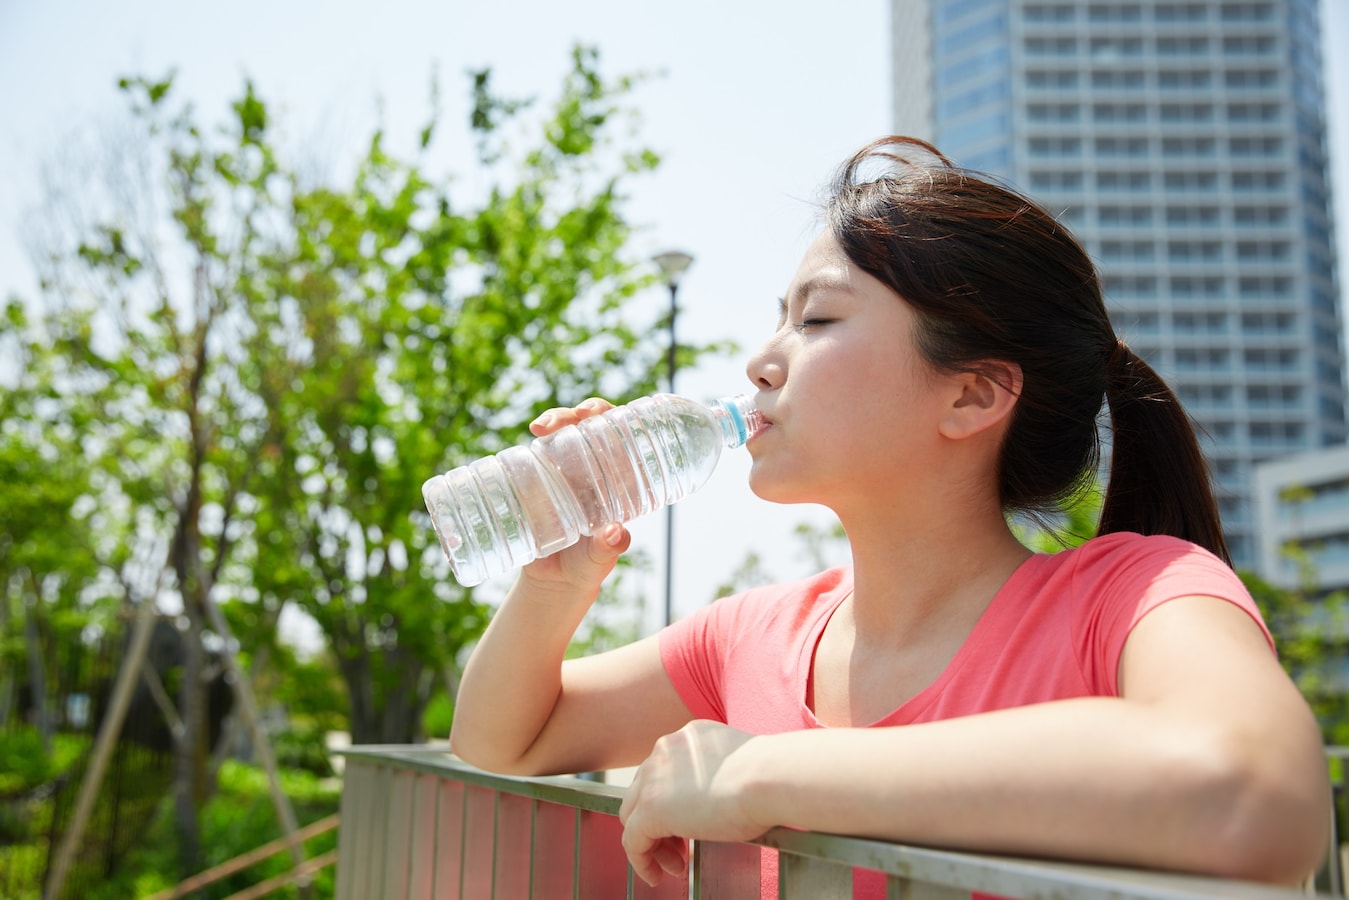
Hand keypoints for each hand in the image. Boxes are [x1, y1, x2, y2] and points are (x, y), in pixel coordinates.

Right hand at [517, 398, 631, 596]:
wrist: (554, 581)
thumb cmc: (586, 567)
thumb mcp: (598, 559)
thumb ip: (608, 549)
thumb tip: (615, 534)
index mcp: (615, 481)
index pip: (619, 438)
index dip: (611, 418)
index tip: (598, 415)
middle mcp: (591, 470)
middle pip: (588, 428)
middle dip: (576, 414)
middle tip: (566, 419)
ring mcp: (563, 473)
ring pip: (560, 435)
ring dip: (552, 421)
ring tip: (541, 428)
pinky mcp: (538, 481)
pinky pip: (534, 457)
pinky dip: (526, 448)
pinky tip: (521, 446)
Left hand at [618, 720, 768, 886]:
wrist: (768, 778)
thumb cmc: (769, 776)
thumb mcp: (737, 766)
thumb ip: (720, 774)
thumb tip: (724, 796)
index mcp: (688, 737)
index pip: (666, 772)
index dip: (674, 803)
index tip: (691, 824)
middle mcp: (665, 750)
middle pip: (644, 791)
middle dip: (659, 822)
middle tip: (681, 849)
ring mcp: (653, 777)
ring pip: (634, 814)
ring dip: (653, 843)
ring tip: (676, 866)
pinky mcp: (650, 808)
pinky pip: (632, 840)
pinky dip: (641, 860)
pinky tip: (657, 876)